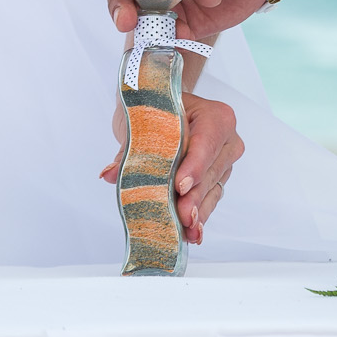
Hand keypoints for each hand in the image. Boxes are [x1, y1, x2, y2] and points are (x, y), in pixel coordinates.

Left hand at [100, 92, 243, 243]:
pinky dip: (198, 214)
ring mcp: (224, 160)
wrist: (163, 105)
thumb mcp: (141, 121)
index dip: (193, 167)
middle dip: (193, 197)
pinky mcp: (217, 178)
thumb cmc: (157, 107)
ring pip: (211, 189)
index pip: (206, 143)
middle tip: (182, 216)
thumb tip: (110, 173)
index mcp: (215, 116)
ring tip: (186, 230)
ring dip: (197, 211)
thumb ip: (129, 149)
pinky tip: (191, 231)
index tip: (180, 187)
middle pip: (209, 171)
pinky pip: (209, 198)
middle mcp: (226, 139)